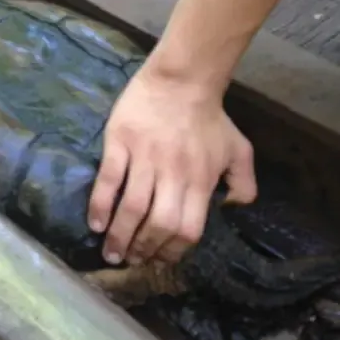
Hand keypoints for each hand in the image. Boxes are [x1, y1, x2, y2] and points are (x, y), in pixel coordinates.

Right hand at [88, 63, 256, 264]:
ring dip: (119, 236)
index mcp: (200, 181)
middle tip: (129, 260)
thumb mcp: (238, 150)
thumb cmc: (208, 117)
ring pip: (132, 208)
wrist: (182, 79)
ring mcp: (145, 159)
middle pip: (158, 224)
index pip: (186, 229)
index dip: (170, 251)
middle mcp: (173, 175)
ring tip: (110, 252)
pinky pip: (109, 181)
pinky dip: (100, 206)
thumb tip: (230, 209)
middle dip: (142, 249)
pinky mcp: (120, 144)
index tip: (156, 260)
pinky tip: (95, 223)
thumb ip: (243, 183)